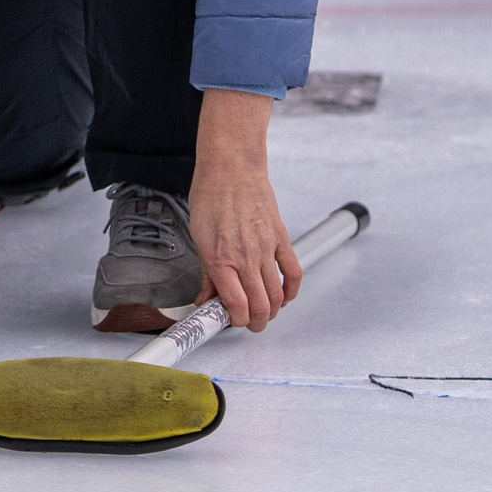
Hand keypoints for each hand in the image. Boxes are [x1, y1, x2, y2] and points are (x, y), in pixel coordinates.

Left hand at [188, 88, 301, 333]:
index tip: (231, 322)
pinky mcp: (281, 238)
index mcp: (220, 258)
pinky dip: (292, 290)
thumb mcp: (198, 237)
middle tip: (250, 324)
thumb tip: (206, 299)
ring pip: (277, 294)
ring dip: (273, 310)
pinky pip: (294, 272)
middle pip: (259, 306)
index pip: (235, 305)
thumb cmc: (211, 197)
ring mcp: (266, 248)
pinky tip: (285, 296)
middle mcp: (244, 257)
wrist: (231, 168)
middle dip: (256, 323)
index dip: (235, 321)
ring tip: (264, 313)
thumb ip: (206, 273)